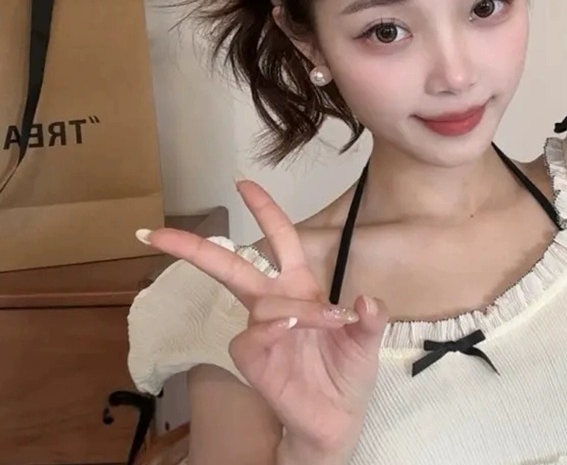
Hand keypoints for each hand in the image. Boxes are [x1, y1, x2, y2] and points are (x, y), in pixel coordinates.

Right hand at [142, 179, 387, 456]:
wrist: (337, 420)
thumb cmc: (347, 373)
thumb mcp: (368, 340)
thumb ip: (371, 318)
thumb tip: (365, 301)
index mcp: (300, 285)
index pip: (280, 239)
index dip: (263, 210)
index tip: (242, 183)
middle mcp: (274, 302)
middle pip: (230, 265)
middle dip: (194, 247)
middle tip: (158, 232)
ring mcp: (261, 331)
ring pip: (260, 301)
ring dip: (294, 307)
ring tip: (327, 322)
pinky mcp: (254, 361)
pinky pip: (252, 336)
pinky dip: (272, 329)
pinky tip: (290, 331)